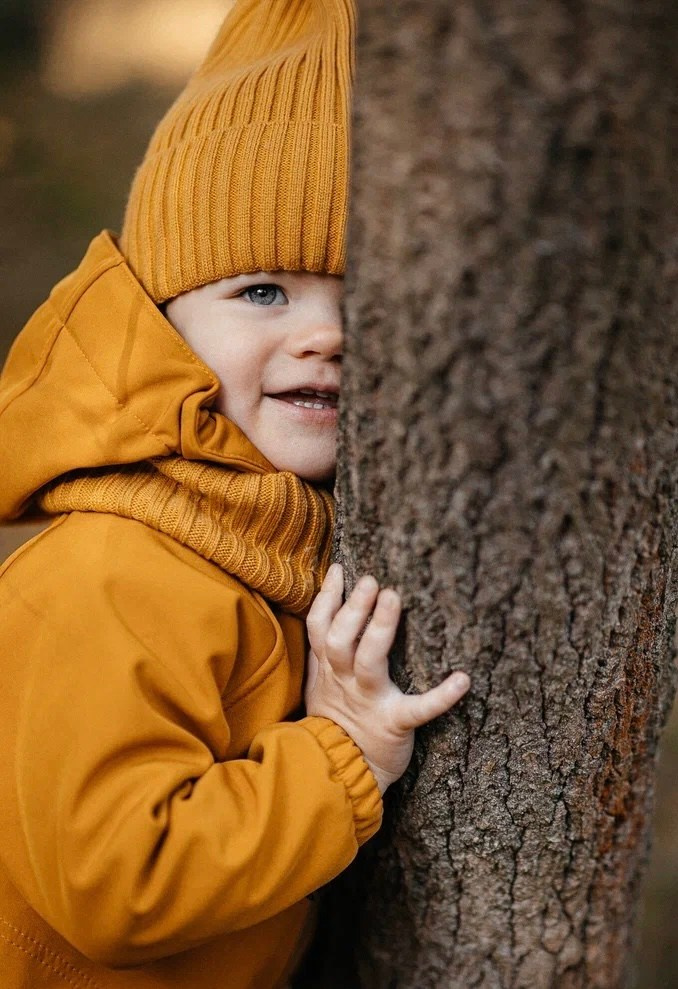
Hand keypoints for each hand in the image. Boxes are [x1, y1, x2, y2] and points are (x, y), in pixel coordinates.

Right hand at [305, 564, 470, 793]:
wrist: (348, 773)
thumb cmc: (339, 722)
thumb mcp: (321, 685)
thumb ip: (323, 652)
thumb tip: (327, 610)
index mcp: (329, 670)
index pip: (320, 628)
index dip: (326, 598)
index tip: (339, 569)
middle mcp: (345, 682)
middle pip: (340, 640)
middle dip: (353, 609)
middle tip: (371, 580)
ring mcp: (370, 702)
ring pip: (369, 662)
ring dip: (380, 629)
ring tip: (393, 598)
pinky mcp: (396, 724)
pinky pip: (420, 709)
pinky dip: (441, 696)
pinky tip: (462, 680)